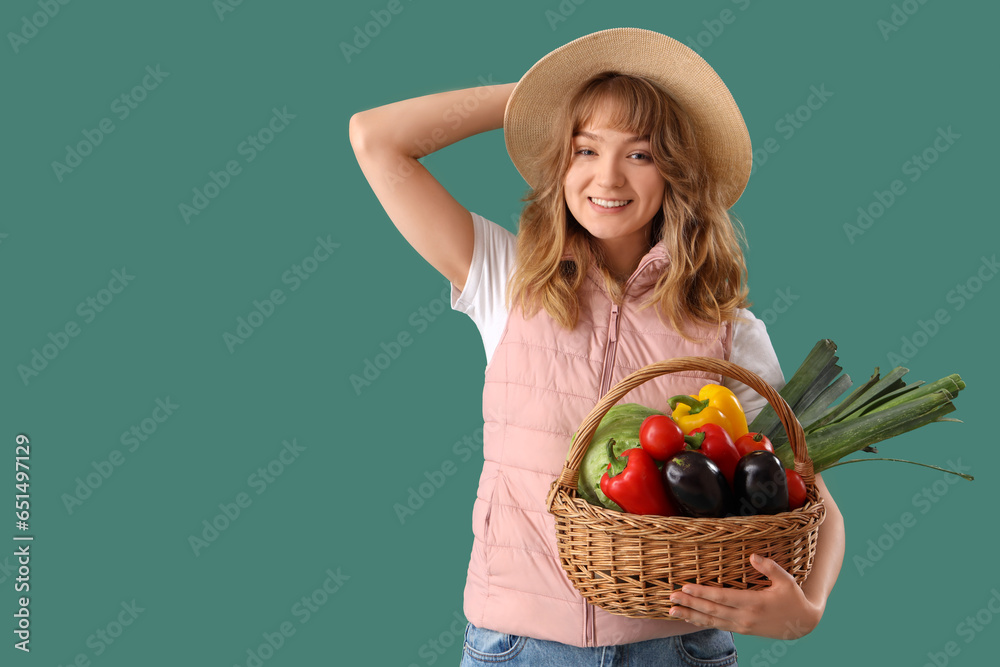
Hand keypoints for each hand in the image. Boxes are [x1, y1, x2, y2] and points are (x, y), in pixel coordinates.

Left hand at [667, 553, 822, 638]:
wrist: (802, 624)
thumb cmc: (794, 598)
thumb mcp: (786, 581)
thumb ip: (769, 567)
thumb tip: (752, 556)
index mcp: (754, 603)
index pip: (722, 598)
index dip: (702, 593)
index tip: (686, 587)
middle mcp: (745, 617)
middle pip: (712, 611)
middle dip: (690, 604)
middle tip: (671, 598)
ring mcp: (742, 626)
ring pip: (711, 621)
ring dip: (691, 615)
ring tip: (672, 611)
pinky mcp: (742, 630)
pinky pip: (717, 626)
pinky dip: (701, 622)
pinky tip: (689, 618)